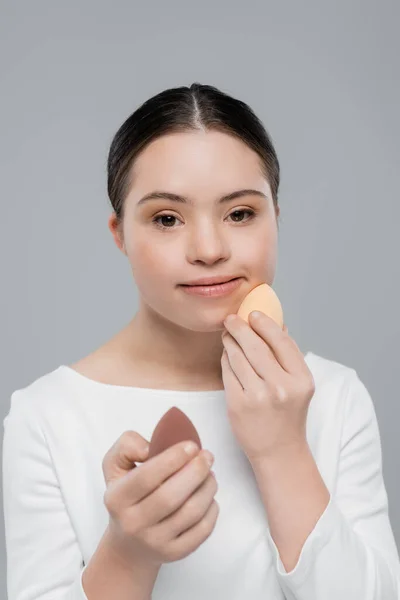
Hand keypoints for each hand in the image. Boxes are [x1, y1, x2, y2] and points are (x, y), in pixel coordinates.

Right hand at [102, 432, 218, 568]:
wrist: (128, 545)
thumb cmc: (127, 495)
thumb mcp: (116, 465)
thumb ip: (128, 446)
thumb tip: (151, 448)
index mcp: (117, 498)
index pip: (147, 477)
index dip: (173, 458)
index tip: (192, 445)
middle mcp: (133, 523)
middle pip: (171, 497)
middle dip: (196, 472)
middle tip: (207, 456)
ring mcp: (155, 542)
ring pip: (190, 513)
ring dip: (207, 488)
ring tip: (210, 474)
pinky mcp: (174, 553)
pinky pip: (202, 530)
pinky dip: (212, 509)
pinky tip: (209, 496)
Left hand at [221, 312, 314, 462]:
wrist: (279, 452)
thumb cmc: (288, 415)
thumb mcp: (298, 386)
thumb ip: (288, 356)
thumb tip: (277, 324)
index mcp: (301, 380)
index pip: (282, 342)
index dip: (266, 324)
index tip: (254, 314)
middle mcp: (281, 387)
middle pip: (256, 346)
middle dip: (241, 328)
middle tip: (232, 318)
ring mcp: (258, 396)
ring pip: (238, 357)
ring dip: (230, 341)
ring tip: (227, 334)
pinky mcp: (237, 405)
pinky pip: (227, 372)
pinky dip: (225, 359)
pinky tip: (226, 354)